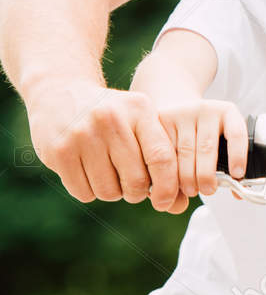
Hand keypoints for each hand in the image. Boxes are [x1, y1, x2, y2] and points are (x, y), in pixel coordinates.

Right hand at [27, 80, 185, 209]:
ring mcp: (82, 134)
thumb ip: (160, 151)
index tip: (164, 201)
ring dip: (111, 192)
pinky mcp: (59, 151)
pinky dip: (89, 191)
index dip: (167, 187)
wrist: (59, 91)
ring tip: (107, 173)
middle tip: (130, 185)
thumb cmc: (111, 115)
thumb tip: (177, 203)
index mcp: (138, 109)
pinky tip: (86, 172)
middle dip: (136, 192)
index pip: (161, 158)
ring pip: (109, 191)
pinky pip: (84, 192)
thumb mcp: (138, 118)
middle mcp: (110, 119)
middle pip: (136, 181)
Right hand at [155, 98, 247, 201]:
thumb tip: (238, 194)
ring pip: (184, 152)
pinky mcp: (162, 120)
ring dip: (187, 177)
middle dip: (206, 175)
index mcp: (227, 113)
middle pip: (207, 148)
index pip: (236, 132)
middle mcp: (205, 110)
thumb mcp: (222, 142)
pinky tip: (171, 179)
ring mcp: (182, 113)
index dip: (237, 155)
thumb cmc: (202, 136)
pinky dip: (169, 170)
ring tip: (190, 190)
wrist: (178, 114)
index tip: (237, 175)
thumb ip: (230, 167)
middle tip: (207, 190)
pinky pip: (166, 150)